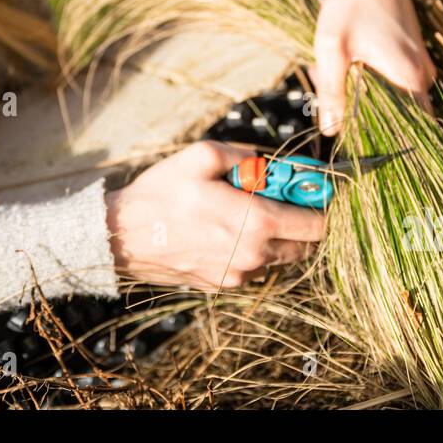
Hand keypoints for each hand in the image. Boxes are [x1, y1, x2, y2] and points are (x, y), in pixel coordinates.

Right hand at [105, 141, 325, 288]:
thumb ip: (247, 156)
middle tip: (280, 197)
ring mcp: (238, 276)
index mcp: (257, 224)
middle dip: (300, 221)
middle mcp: (254, 257)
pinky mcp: (221, 286)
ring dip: (274, 236)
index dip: (322, 206)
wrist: (120, 236)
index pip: (317, 225)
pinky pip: (252, 268)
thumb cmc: (161, 194)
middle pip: (305, 246)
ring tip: (244, 211)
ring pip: (278, 257)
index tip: (314, 191)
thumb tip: (271, 162)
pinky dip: (251, 249)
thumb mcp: (202, 156)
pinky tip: (224, 230)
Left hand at [310, 0, 435, 135]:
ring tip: (334, 66)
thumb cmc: (351, 3)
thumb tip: (331, 132)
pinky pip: (392, 83)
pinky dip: (366, 79)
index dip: (379, 140)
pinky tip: (346, 59)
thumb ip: (332, 93)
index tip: (352, 136)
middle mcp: (424, 76)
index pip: (407, 132)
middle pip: (394, 117)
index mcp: (410, 78)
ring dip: (359, 93)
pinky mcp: (413, 58)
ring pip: (390, 100)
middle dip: (359, 111)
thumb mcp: (333, 49)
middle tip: (329, 85)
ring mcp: (421, 67)